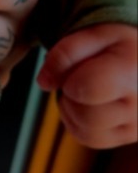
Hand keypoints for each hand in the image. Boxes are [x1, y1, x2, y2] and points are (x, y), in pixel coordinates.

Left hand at [37, 23, 137, 148]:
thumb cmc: (118, 46)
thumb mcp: (93, 34)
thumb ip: (64, 54)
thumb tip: (44, 83)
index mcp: (132, 71)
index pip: (85, 90)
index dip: (69, 80)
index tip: (78, 70)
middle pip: (83, 115)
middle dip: (70, 97)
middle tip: (81, 79)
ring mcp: (137, 126)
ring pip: (84, 132)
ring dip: (72, 111)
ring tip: (87, 90)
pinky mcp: (128, 137)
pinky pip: (89, 138)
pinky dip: (79, 123)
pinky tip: (89, 104)